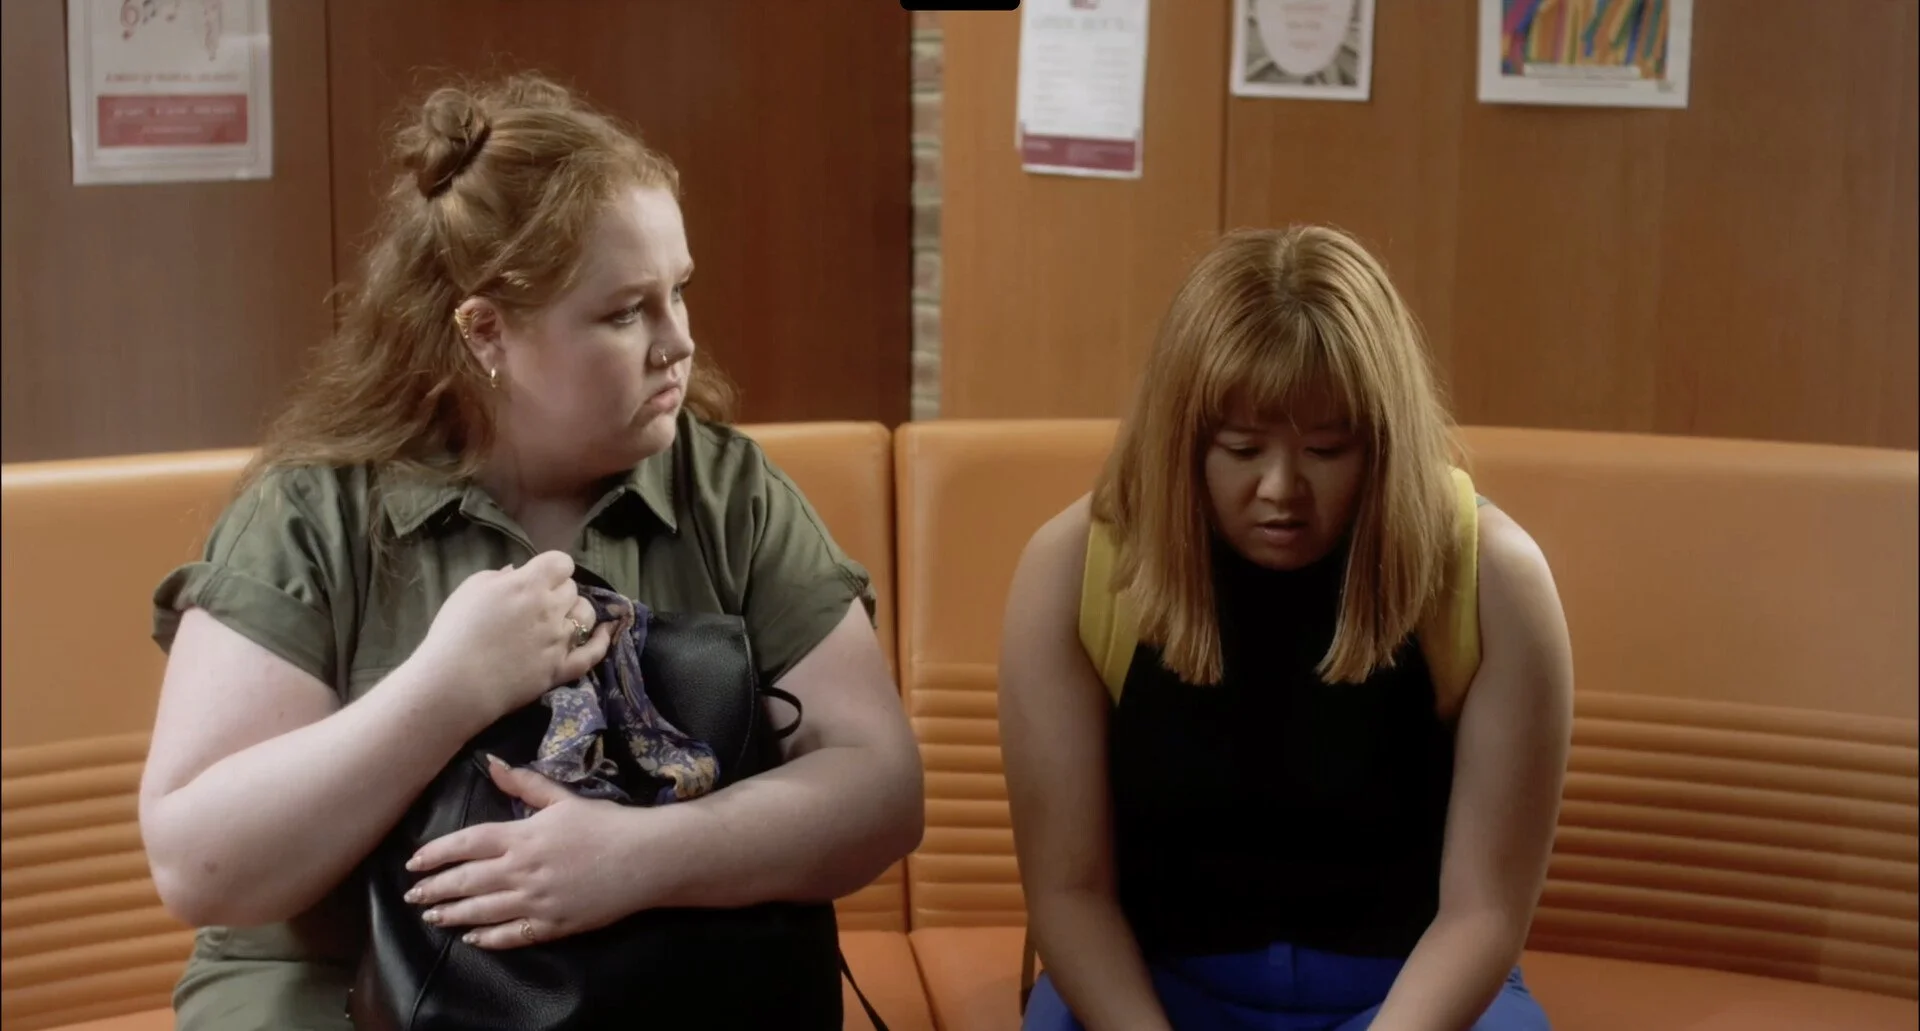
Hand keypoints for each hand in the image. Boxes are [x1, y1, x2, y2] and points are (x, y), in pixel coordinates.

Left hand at [402, 757, 660, 948]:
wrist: (644, 858)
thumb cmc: (605, 824)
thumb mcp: (563, 798)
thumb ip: (524, 784)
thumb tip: (491, 763)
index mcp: (523, 835)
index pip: (467, 843)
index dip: (437, 853)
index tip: (415, 861)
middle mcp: (522, 870)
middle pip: (467, 880)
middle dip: (435, 888)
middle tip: (412, 895)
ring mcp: (536, 901)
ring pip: (483, 911)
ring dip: (453, 914)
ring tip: (432, 916)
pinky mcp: (553, 925)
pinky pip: (511, 935)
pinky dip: (488, 938)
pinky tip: (471, 938)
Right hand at [407, 551, 612, 727]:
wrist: (455, 683)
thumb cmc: (455, 631)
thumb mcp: (470, 590)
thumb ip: (499, 577)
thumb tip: (518, 572)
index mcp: (529, 584)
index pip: (561, 562)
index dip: (553, 567)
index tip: (541, 576)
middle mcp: (551, 609)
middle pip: (572, 589)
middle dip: (559, 591)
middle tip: (539, 602)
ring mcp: (560, 640)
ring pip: (586, 616)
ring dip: (576, 612)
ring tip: (561, 617)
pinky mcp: (561, 669)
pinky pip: (592, 653)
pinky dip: (601, 641)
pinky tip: (604, 633)